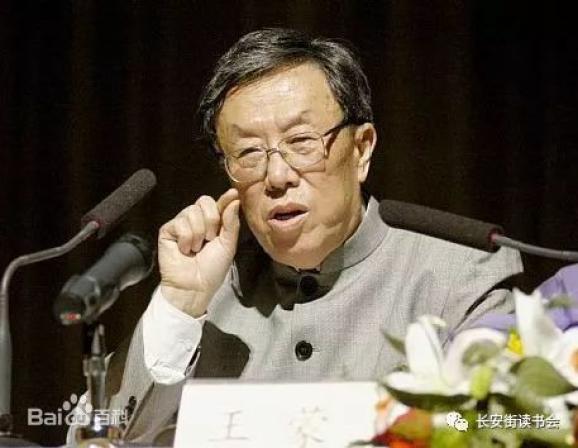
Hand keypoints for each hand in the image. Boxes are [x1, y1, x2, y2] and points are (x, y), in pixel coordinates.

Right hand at [158, 188, 240, 316]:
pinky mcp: (168, 230)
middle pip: (204, 201)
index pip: (217, 203)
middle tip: (209, 240)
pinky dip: (186, 239)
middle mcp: (196, 220)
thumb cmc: (212, 270)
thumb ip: (231, 222)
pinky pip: (180, 223)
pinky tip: (184, 250)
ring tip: (196, 249)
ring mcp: (181, 224)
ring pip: (192, 212)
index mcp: (213, 223)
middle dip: (211, 221)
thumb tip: (233, 199)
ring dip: (198, 234)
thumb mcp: (228, 245)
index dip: (224, 198)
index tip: (232, 194)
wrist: (194, 287)